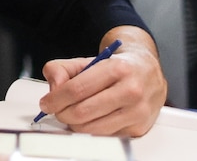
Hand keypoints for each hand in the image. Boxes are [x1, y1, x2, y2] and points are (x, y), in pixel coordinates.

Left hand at [39, 27, 165, 136]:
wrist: (149, 73)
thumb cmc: (118, 68)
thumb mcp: (89, 60)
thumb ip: (63, 69)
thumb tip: (53, 88)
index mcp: (117, 69)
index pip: (77, 89)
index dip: (56, 99)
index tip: (46, 103)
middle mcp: (131, 91)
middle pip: (82, 112)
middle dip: (62, 113)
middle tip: (58, 110)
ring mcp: (137, 112)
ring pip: (91, 129)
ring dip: (74, 124)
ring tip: (73, 114)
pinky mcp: (138, 129)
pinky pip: (104, 136)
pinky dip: (91, 130)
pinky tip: (91, 118)